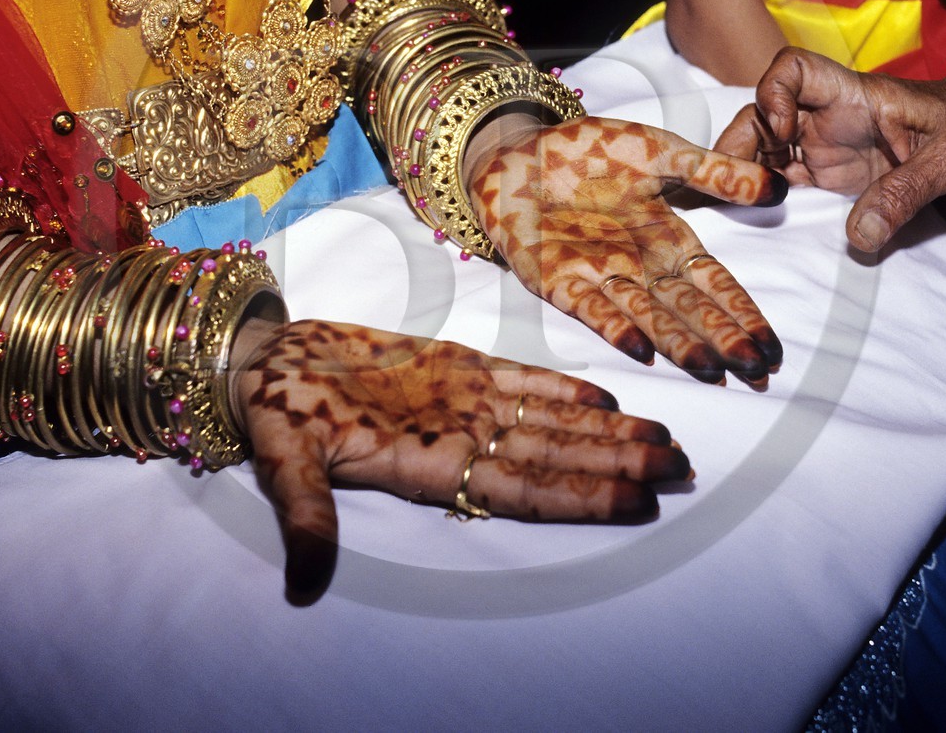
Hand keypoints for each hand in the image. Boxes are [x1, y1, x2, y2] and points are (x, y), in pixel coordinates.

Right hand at [234, 319, 689, 600]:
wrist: (263, 359)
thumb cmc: (272, 410)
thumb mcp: (283, 462)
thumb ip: (305, 518)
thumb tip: (304, 586)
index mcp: (429, 465)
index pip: (521, 488)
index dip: (581, 495)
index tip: (638, 501)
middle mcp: (458, 438)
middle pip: (554, 457)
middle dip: (618, 464)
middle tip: (683, 469)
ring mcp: (459, 402)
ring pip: (548, 421)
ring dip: (607, 433)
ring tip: (666, 440)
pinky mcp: (451, 366)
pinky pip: (519, 380)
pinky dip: (563, 389)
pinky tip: (607, 399)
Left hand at [464, 114, 786, 384]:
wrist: (522, 149)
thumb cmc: (593, 152)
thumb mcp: (663, 153)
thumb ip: (715, 172)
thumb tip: (779, 185)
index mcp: (667, 241)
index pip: (713, 285)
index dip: (742, 314)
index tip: (770, 345)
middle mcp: (639, 268)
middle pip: (688, 309)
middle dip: (722, 340)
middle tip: (756, 372)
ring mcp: (599, 276)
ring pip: (647, 317)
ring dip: (678, 344)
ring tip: (710, 369)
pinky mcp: (557, 279)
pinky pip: (591, 308)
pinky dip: (616, 329)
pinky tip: (641, 351)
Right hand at [718, 47, 945, 250]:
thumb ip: (905, 194)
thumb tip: (858, 237)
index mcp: (854, 95)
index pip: (794, 69)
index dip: (773, 92)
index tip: (782, 130)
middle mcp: (827, 118)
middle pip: (762, 116)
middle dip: (736, 147)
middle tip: (725, 189)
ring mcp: (823, 148)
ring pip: (763, 152)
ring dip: (741, 178)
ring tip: (725, 212)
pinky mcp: (827, 176)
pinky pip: (782, 183)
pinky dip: (761, 200)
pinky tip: (749, 224)